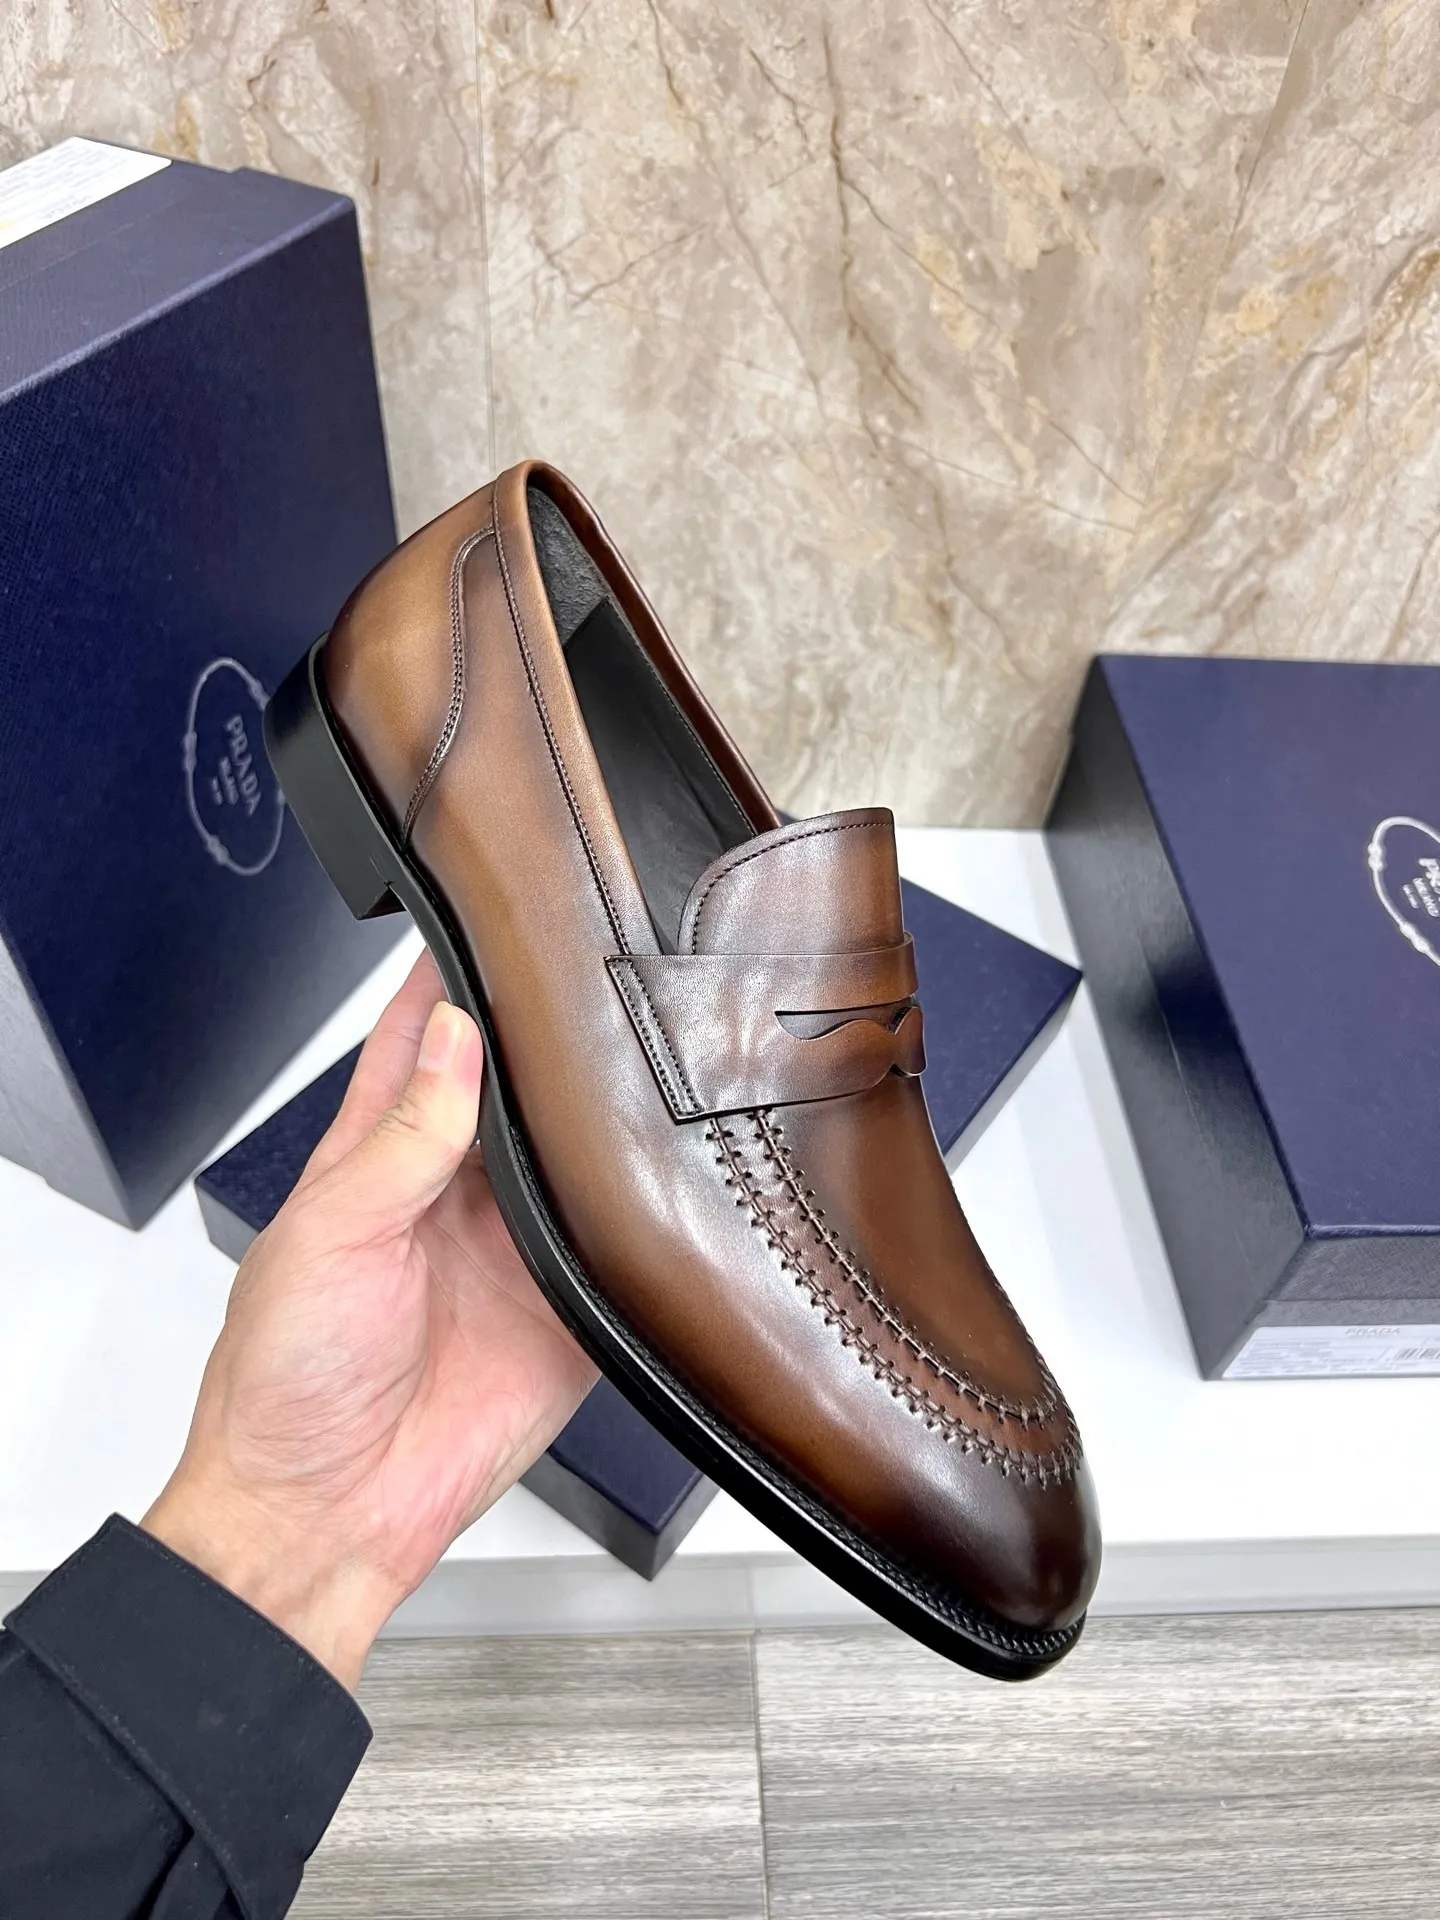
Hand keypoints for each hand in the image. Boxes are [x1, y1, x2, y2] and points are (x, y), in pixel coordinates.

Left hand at [143, 953, 596, 1687]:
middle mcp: (453, 1197)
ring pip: (577, 1159)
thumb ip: (401, 1142)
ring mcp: (514, 1254)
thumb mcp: (328, 1237)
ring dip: (604, 1120)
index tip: (489, 917)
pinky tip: (670, 1180)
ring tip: (644, 1059)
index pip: (420, 1044)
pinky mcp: (566, 1315)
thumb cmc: (283, 1383)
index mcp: (378, 1162)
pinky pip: (622, 1254)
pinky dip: (650, 1221)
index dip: (450, 981)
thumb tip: (454, 1043)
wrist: (324, 1516)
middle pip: (514, 1090)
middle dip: (550, 1038)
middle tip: (598, 978)